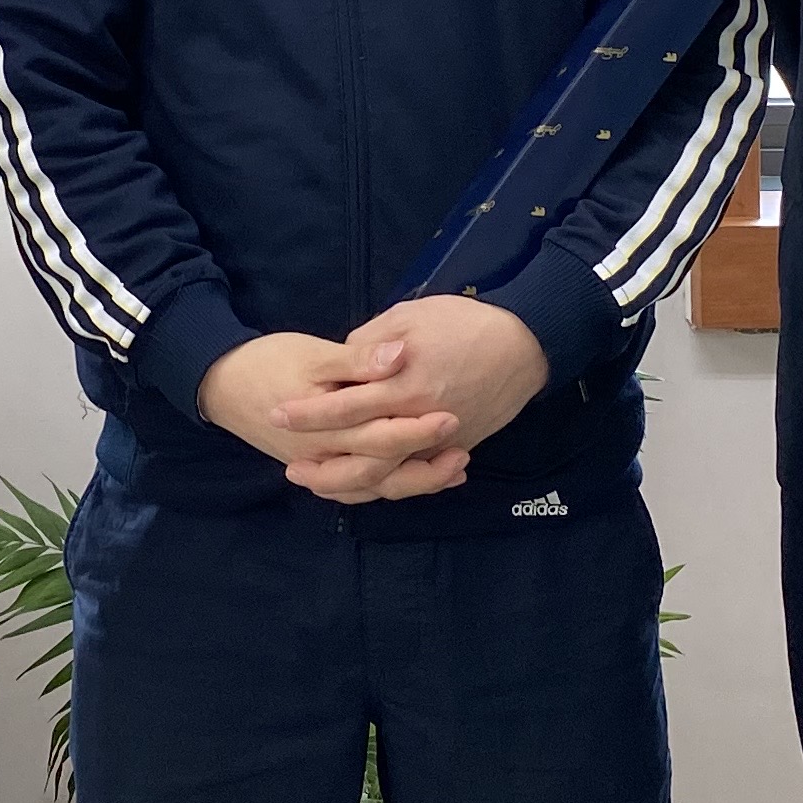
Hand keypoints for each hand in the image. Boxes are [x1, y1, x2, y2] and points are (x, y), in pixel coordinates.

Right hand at [198, 331, 465, 504]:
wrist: (219, 383)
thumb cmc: (267, 362)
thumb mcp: (312, 355)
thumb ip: (358, 360)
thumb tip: (400, 355)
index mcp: (326, 430)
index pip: (380, 438)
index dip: (418, 431)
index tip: (452, 418)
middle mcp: (325, 458)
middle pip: (383, 473)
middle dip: (425, 466)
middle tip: (465, 453)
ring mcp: (322, 466)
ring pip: (374, 487)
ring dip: (414, 481)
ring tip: (454, 468)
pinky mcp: (321, 464)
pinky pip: (361, 486)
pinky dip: (391, 483)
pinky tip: (419, 473)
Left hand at [281, 297, 550, 498]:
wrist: (524, 344)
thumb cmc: (464, 322)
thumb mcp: (409, 316)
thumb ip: (370, 344)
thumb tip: (341, 363)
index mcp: (403, 382)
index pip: (344, 407)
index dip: (308, 414)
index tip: (278, 414)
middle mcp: (418, 419)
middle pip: (362, 455)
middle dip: (324, 465)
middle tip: (290, 468)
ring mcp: (440, 440)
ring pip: (390, 476)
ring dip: (353, 484)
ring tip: (323, 485)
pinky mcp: (457, 447)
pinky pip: (418, 476)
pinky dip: (390, 484)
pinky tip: (365, 486)